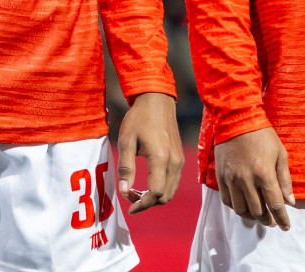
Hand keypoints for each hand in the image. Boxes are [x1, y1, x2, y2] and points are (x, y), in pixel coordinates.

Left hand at [117, 92, 182, 212]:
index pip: (155, 193)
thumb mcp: (126, 141)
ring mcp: (180, 161)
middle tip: (130, 198)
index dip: (142, 202)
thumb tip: (124, 191)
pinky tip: (147, 183)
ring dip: (155, 197)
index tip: (128, 201)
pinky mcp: (180, 159)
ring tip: (137, 192)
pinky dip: (161, 189)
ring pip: (170, 191)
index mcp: (160, 158)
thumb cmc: (139, 118)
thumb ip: (126, 167)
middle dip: (147, 203)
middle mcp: (174, 163)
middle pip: (165, 197)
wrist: (157, 101)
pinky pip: (173, 182)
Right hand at [214, 127, 293, 229]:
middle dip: (267, 220)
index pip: (275, 205)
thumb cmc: (262, 135)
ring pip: (240, 209)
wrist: (236, 118)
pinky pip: (227, 200)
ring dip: (251, 216)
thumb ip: (285, 179)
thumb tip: (290, 201)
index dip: (282, 219)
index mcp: (264, 174)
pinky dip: (236, 207)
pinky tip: (243, 204)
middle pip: (257, 211)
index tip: (286, 226)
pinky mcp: (220, 176)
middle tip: (272, 221)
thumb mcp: (280, 154)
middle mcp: (246, 180)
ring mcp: (231, 179)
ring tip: (258, 214)